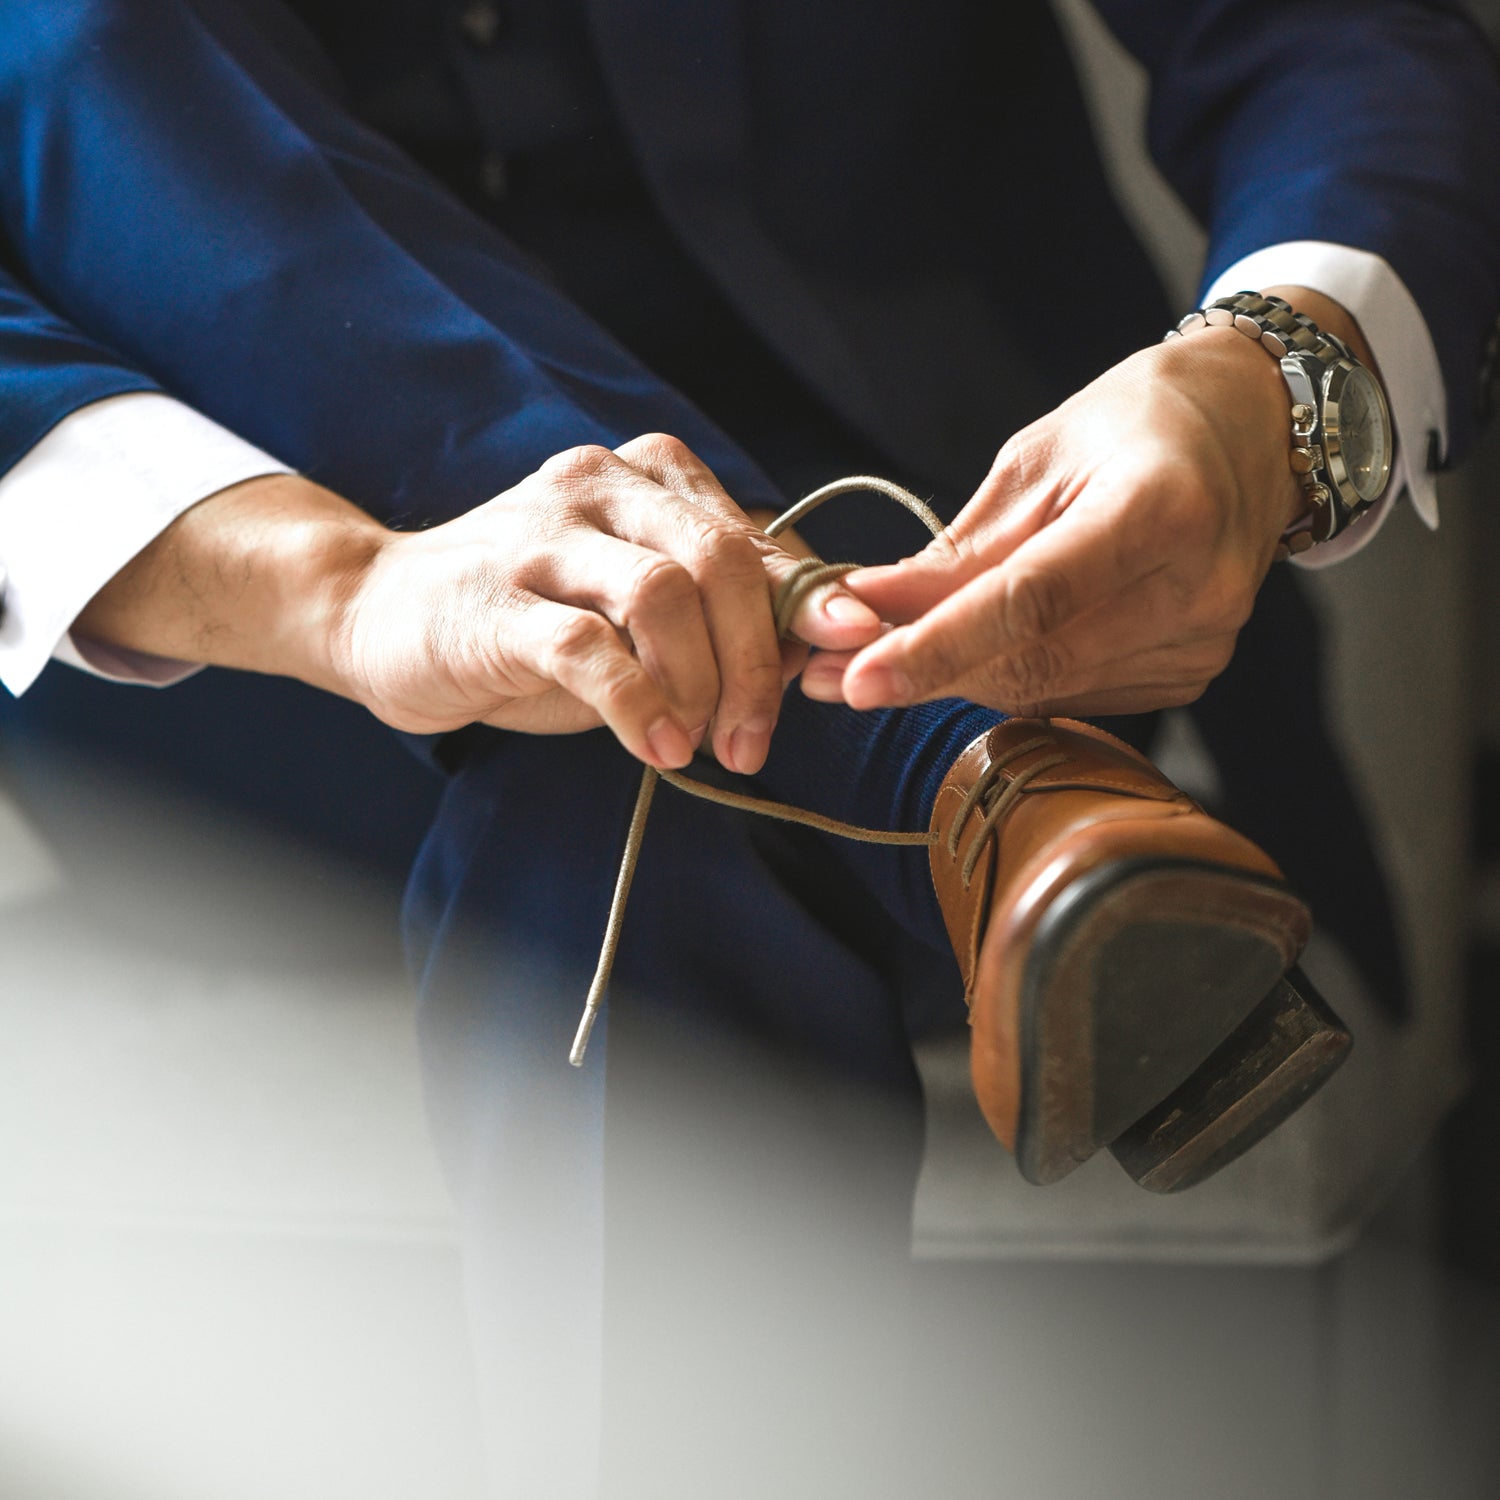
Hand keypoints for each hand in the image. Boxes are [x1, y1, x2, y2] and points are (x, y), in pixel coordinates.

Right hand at [76, 434, 881, 773]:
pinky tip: (655, 744)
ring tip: (698, 745)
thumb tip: (825, 642)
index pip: (758, 543)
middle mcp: (602, 484)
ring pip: (662, 594)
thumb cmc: (533, 615)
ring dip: (700, 684)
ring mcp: (543, 534)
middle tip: (755, 738)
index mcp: (651, 478)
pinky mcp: (495, 598)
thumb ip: (723, 610)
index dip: (809, 614)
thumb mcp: (639, 607)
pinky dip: (637, 702)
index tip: (841, 673)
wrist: (381, 611)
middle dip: (758, 662)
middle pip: (722, 560)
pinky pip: (587, 645)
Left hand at [801, 324, 1306, 717]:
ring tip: (879, 662)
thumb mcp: (1035, 460)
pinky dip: (1009, 679)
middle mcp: (1195, 589)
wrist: (1248, 432)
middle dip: (923, 672)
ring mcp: (1202, 642)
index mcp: (1161, 509)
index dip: (936, 648)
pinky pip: (1072, 695)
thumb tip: (862, 609)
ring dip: (954, 680)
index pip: (1031, 602)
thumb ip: (956, 550)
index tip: (857, 681)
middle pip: (1032, 661)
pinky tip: (969, 654)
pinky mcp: (1191, 673)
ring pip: (1044, 690)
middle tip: (826, 675)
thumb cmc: (1135, 424)